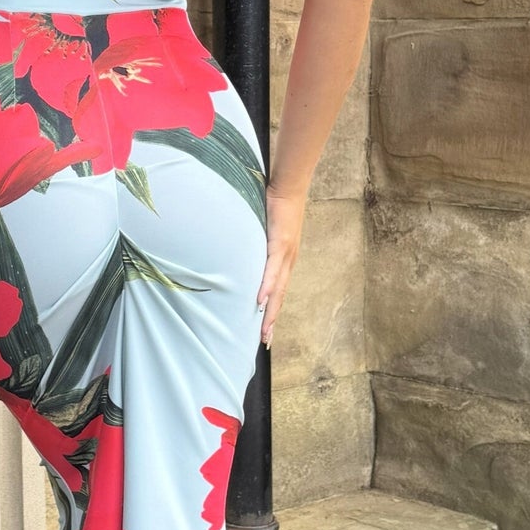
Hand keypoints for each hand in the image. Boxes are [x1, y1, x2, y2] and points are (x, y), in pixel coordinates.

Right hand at [257, 183, 306, 349]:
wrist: (288, 187)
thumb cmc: (275, 206)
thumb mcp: (265, 232)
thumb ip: (258, 246)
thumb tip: (242, 255)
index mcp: (285, 260)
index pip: (279, 291)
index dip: (274, 311)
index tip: (266, 331)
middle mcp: (288, 261)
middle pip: (280, 297)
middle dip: (272, 321)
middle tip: (265, 342)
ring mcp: (285, 254)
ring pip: (278, 289)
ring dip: (271, 312)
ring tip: (264, 331)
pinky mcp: (280, 243)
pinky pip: (271, 270)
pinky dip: (267, 287)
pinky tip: (261, 301)